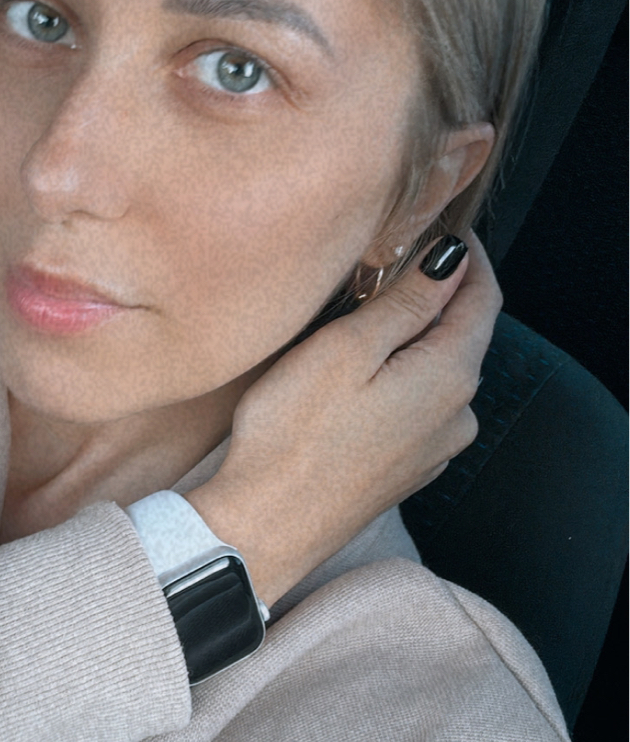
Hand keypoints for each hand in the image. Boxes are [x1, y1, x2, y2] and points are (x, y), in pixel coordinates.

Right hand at [186, 233, 499, 606]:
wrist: (267, 524)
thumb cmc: (295, 433)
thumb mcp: (347, 349)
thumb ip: (406, 303)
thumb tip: (449, 260)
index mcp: (449, 377)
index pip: (483, 298)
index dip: (466, 255)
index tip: (442, 224)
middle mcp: (456, 415)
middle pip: (464, 334)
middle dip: (439, 292)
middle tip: (396, 257)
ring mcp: (434, 447)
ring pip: (439, 369)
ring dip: (417, 334)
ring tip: (370, 308)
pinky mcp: (406, 467)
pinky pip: (419, 402)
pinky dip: (403, 372)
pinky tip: (363, 369)